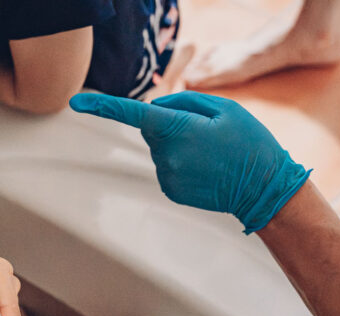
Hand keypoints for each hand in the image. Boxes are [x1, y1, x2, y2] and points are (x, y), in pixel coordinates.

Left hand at [69, 91, 310, 231]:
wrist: (264, 188)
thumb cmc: (249, 142)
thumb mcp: (224, 108)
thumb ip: (182, 102)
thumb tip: (152, 109)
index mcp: (178, 130)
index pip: (132, 115)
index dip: (102, 106)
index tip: (76, 102)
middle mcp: (166, 155)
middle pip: (153, 128)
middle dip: (172, 123)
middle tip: (207, 131)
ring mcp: (166, 176)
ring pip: (160, 147)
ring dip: (179, 144)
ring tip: (212, 153)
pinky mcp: (170, 190)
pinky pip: (167, 165)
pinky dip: (182, 161)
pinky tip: (206, 168)